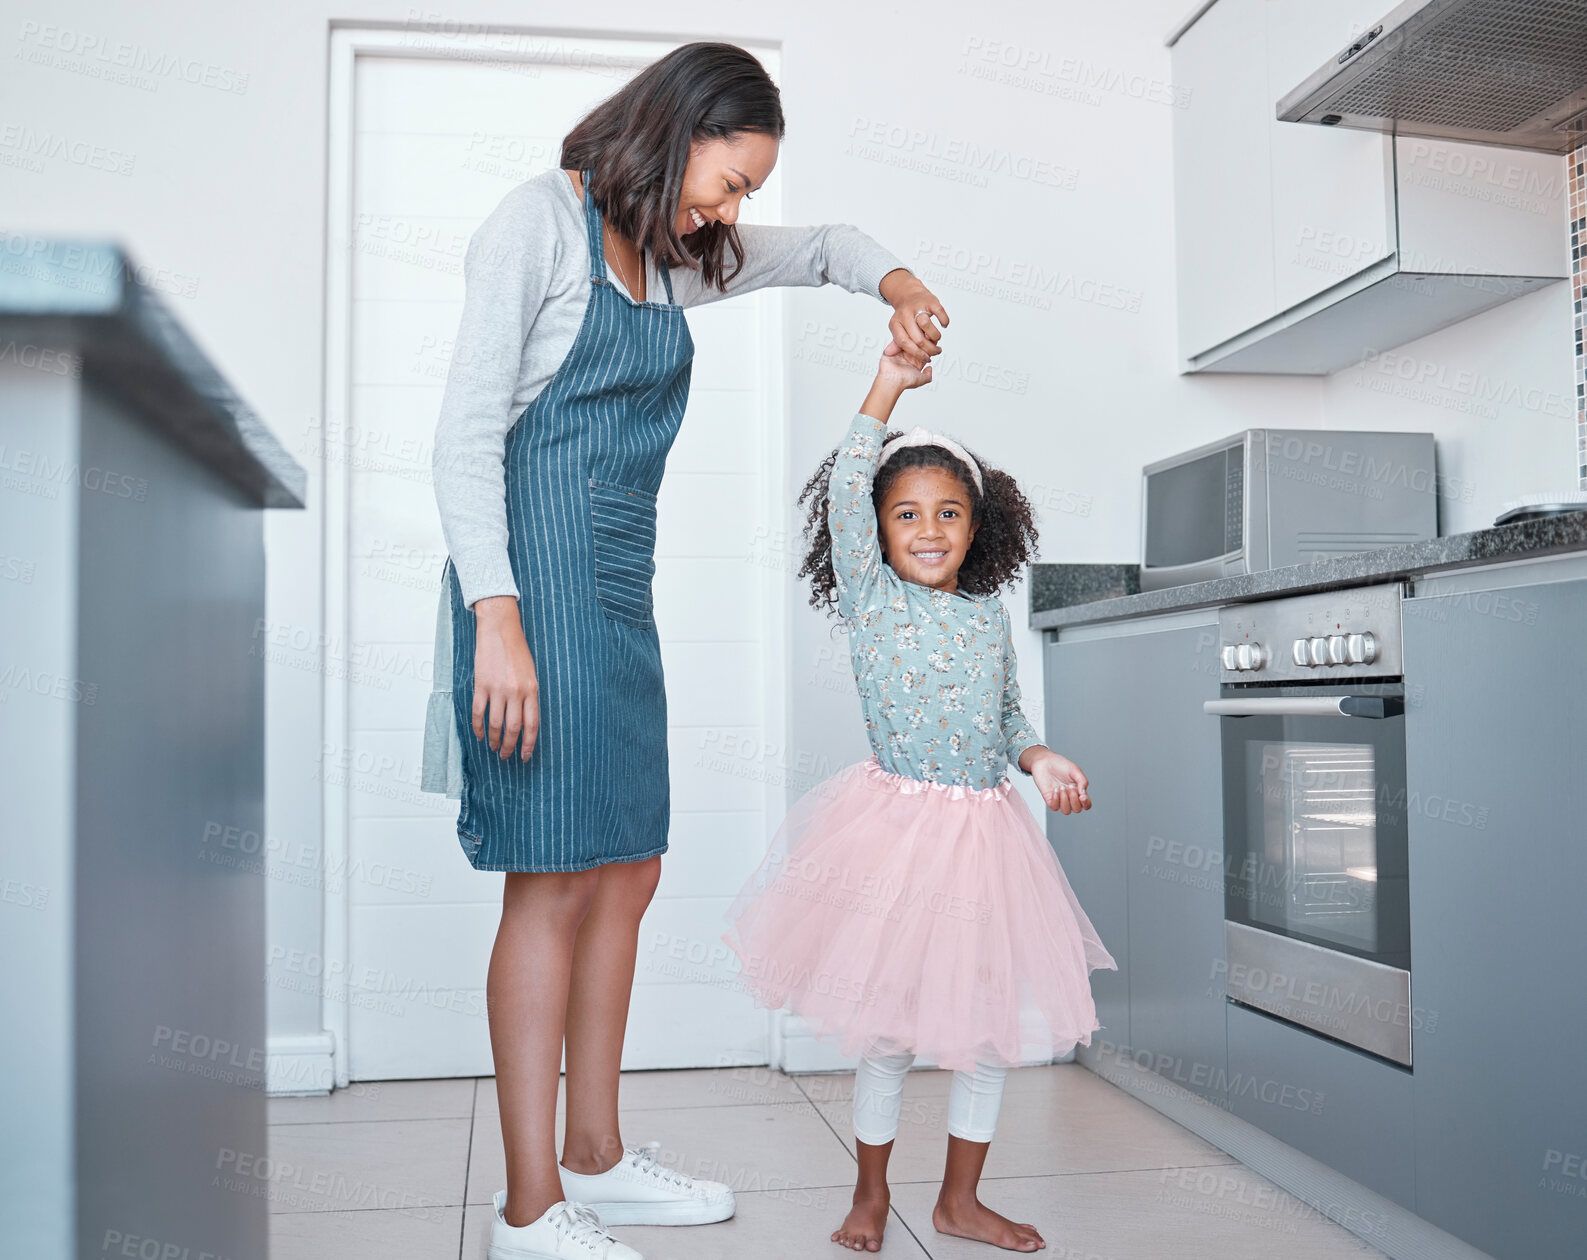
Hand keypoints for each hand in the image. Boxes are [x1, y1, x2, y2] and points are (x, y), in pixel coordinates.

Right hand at [471, 596, 539, 759]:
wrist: (500, 630)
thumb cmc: (517, 651)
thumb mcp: (531, 674)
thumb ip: (529, 697)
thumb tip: (525, 722)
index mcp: (532, 690)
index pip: (532, 724)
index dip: (528, 744)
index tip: (525, 756)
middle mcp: (516, 692)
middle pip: (513, 728)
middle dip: (510, 746)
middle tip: (506, 756)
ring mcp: (497, 689)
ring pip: (495, 724)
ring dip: (494, 740)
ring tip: (494, 748)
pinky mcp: (481, 685)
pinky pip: (479, 712)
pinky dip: (478, 727)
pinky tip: (480, 735)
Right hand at [876, 338, 933, 390]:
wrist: (891, 380)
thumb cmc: (904, 381)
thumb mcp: (921, 380)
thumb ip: (928, 376)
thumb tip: (930, 369)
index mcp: (916, 363)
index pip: (925, 351)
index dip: (931, 346)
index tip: (934, 342)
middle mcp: (909, 357)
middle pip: (918, 344)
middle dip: (923, 339)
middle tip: (927, 335)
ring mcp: (900, 352)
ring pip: (909, 340)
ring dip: (914, 336)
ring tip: (918, 334)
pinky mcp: (892, 348)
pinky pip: (899, 339)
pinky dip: (904, 335)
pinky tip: (909, 334)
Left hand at [878, 270, 948, 369]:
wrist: (910, 294)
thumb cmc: (906, 316)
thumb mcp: (898, 328)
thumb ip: (896, 342)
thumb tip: (889, 353)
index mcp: (895, 323)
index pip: (904, 342)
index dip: (916, 353)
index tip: (926, 358)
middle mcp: (904, 315)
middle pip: (917, 338)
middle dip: (929, 349)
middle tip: (935, 351)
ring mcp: (917, 307)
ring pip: (926, 325)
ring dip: (935, 336)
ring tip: (937, 338)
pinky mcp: (930, 301)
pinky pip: (939, 313)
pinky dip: (944, 321)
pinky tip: (944, 325)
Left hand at [1023, 747, 1091, 813]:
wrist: (1044, 761)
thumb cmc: (1060, 765)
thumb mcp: (1075, 770)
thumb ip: (1082, 781)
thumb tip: (1083, 793)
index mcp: (1078, 791)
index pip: (1086, 804)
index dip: (1086, 803)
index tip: (1082, 795)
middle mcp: (1069, 797)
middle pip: (1077, 809)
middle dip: (1074, 799)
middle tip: (1070, 786)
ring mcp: (1059, 799)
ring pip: (1066, 811)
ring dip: (1065, 800)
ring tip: (1061, 787)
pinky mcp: (1049, 799)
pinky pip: (1055, 807)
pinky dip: (1056, 799)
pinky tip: (1055, 789)